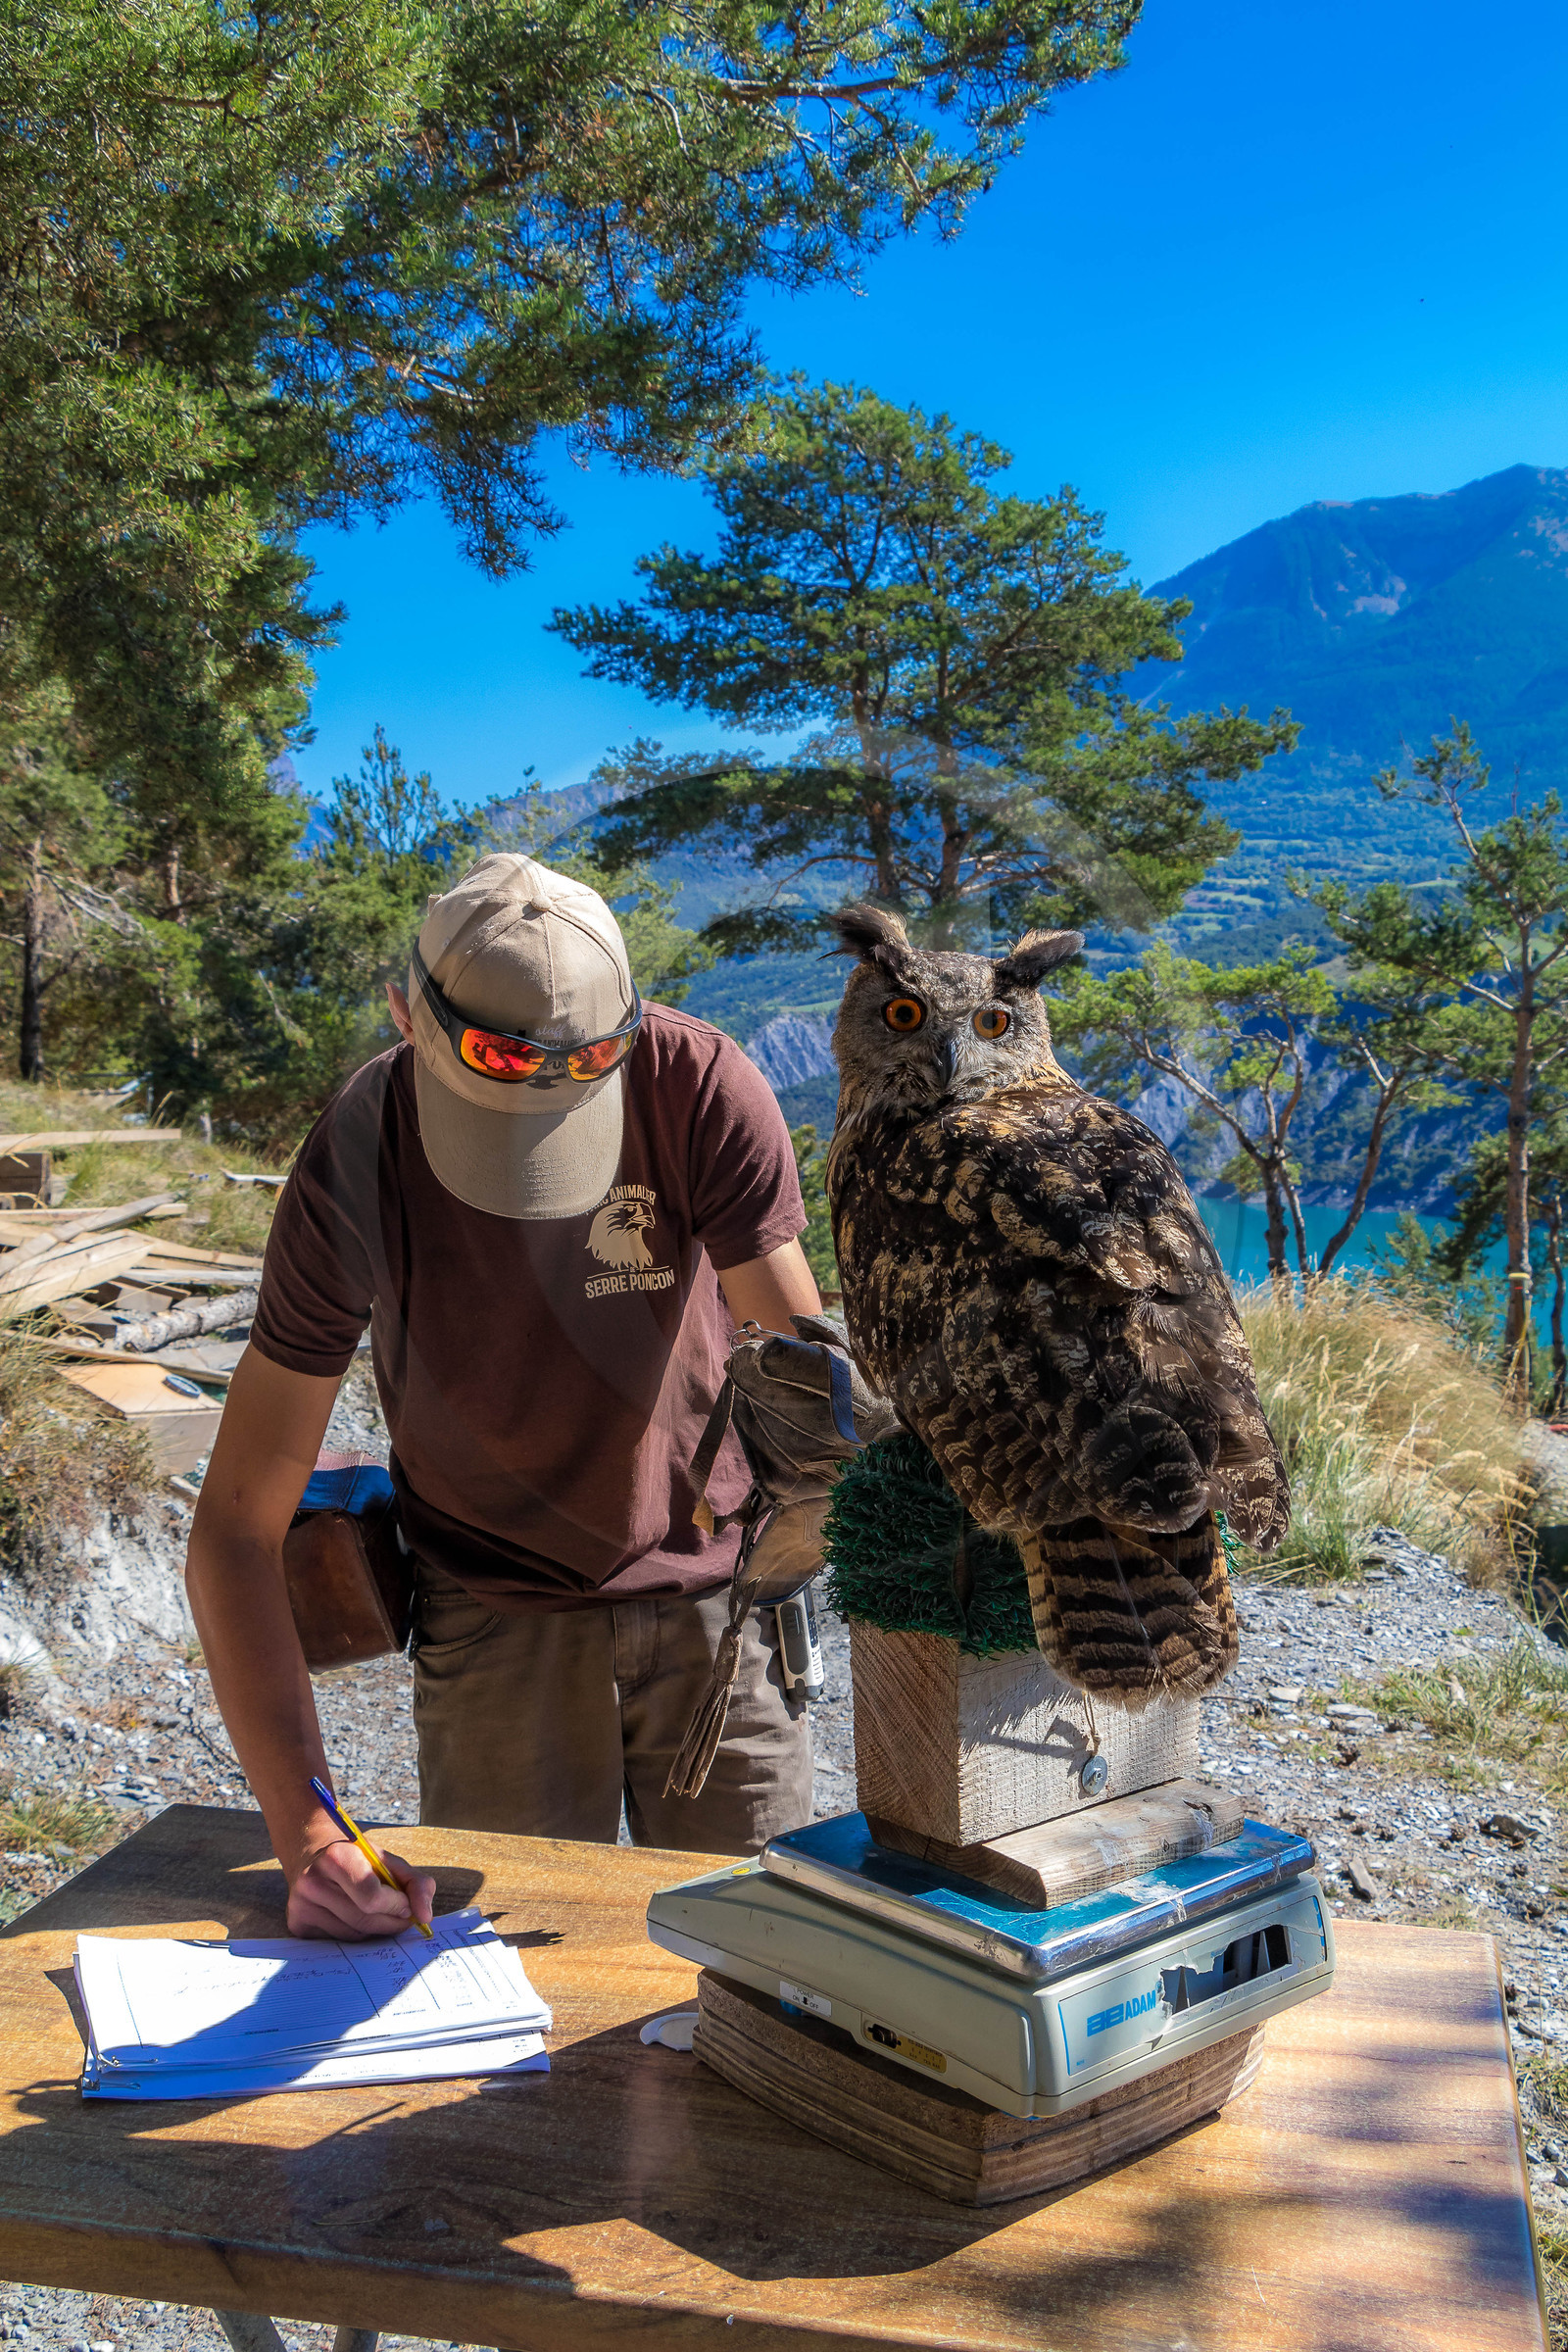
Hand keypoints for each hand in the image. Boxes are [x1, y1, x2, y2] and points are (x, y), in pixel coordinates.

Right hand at [287, 1836, 436, 1939]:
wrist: (312, 1851)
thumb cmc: (357, 1858)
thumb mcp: (388, 1861)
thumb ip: (416, 1883)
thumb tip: (425, 1915)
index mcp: (337, 1857)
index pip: (372, 1897)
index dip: (396, 1906)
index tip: (406, 1905)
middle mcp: (313, 1882)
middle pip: (364, 1921)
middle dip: (391, 1923)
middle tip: (401, 1916)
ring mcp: (300, 1905)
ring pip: (353, 1937)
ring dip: (374, 1931)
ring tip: (376, 1914)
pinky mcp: (296, 1924)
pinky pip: (337, 1943)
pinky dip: (354, 1936)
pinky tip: (353, 1918)